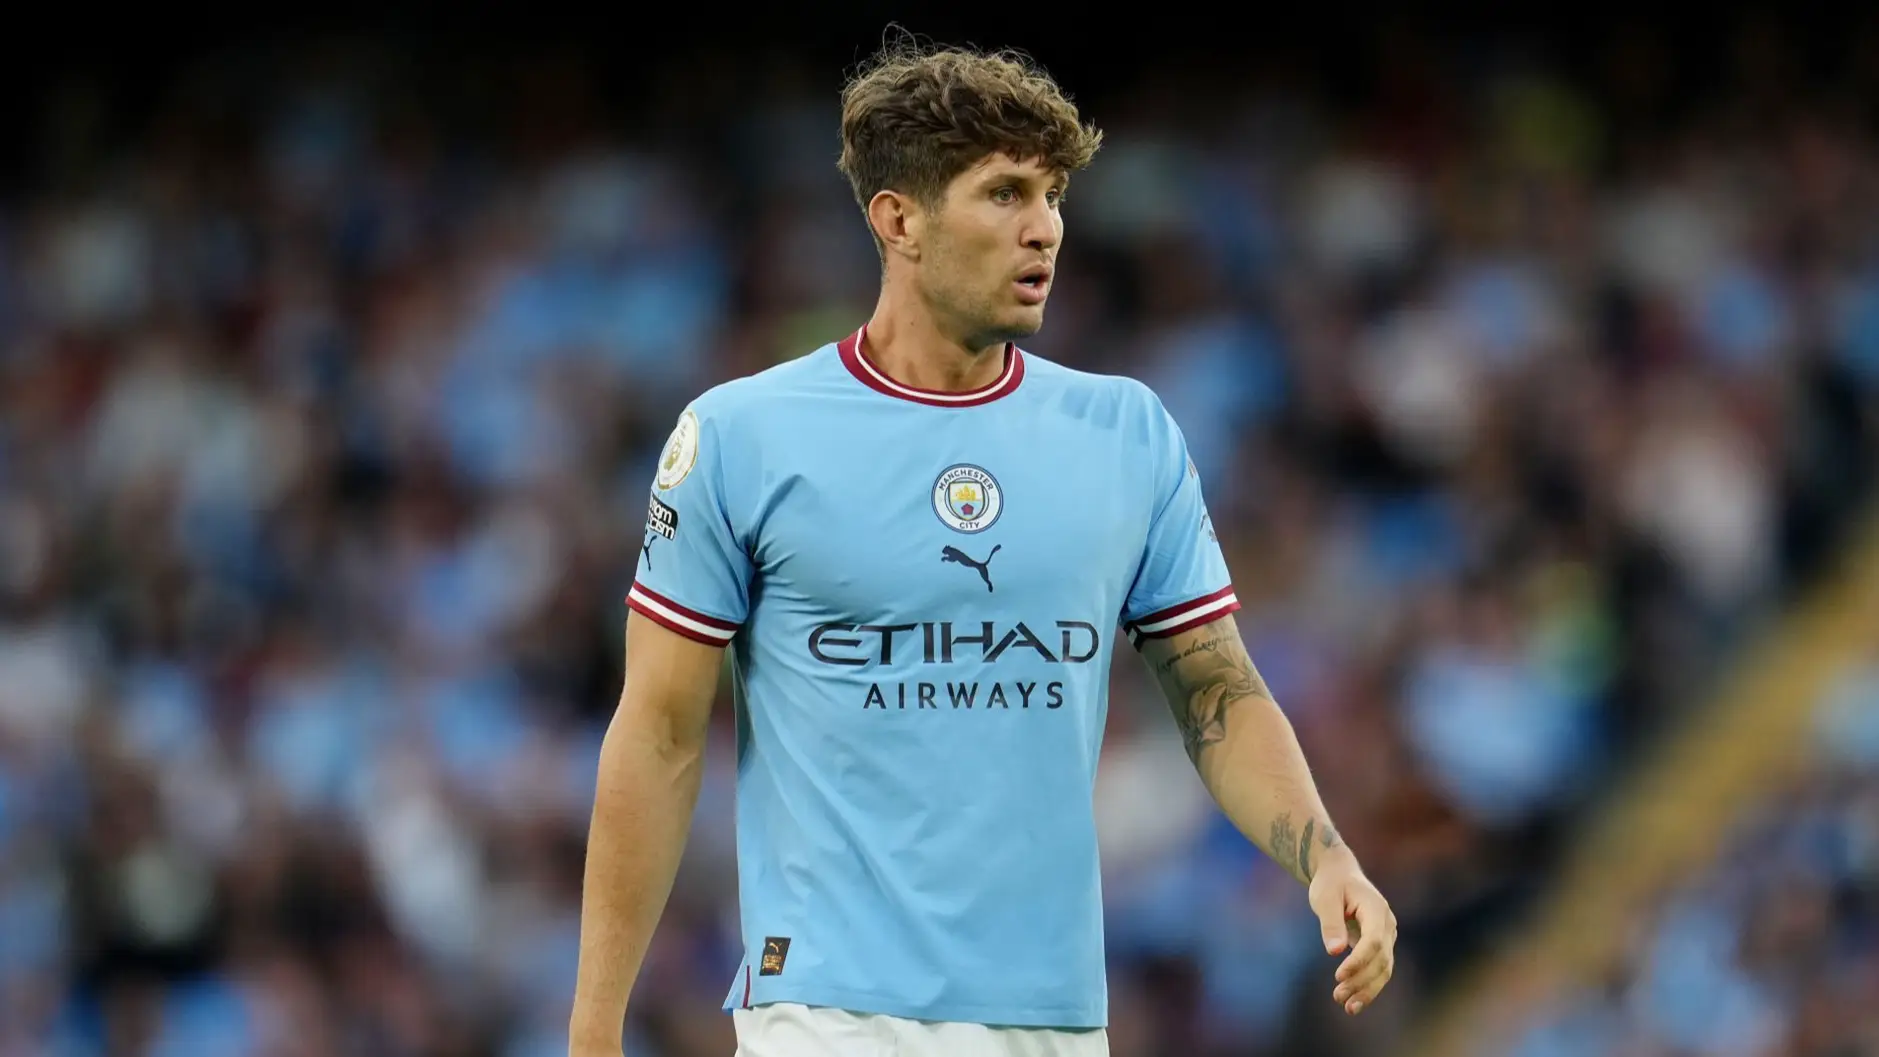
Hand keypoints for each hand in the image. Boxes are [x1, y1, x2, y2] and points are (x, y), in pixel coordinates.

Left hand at [1307, 851, 1396, 1015]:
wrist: (1339, 875)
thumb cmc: (1330, 884)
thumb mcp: (1324, 897)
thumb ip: (1330, 922)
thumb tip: (1335, 951)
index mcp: (1376, 909)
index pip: (1373, 941)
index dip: (1358, 961)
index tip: (1338, 975)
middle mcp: (1387, 924)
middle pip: (1381, 959)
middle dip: (1361, 980)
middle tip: (1338, 996)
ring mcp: (1387, 936)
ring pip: (1384, 969)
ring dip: (1367, 990)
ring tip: (1347, 1007)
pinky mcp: (1380, 946)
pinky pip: (1379, 970)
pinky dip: (1369, 986)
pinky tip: (1354, 1003)